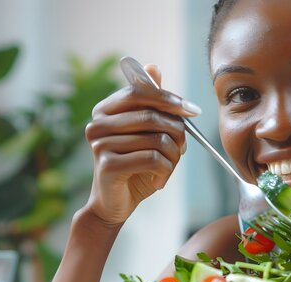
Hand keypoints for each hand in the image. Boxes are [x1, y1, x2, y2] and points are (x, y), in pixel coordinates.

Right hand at [84, 64, 199, 224]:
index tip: (193, 112)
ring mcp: (100, 144)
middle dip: (178, 133)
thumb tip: (153, 67)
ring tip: (168, 167)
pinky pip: (153, 159)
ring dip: (174, 157)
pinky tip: (159, 180)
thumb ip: (150, 103)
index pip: (141, 92)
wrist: (116, 203)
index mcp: (105, 110)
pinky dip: (165, 171)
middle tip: (182, 149)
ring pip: (158, 140)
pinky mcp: (107, 165)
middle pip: (153, 116)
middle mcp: (97, 123)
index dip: (170, 100)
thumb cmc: (135, 166)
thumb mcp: (147, 132)